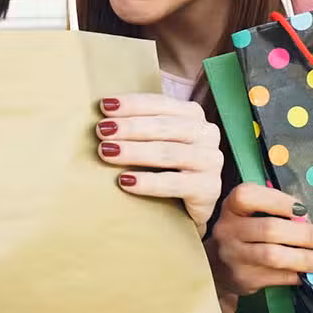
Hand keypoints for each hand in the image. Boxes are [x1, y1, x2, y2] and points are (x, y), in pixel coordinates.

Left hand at [97, 94, 222, 236]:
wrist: (185, 208)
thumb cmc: (163, 167)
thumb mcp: (155, 141)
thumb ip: (139, 125)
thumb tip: (102, 112)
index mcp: (193, 115)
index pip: (161, 104)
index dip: (132, 104)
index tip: (104, 106)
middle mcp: (207, 134)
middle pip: (165, 127)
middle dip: (130, 127)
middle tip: (101, 130)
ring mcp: (211, 161)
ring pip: (169, 153)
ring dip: (134, 151)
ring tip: (106, 152)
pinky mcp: (209, 189)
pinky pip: (175, 183)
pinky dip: (148, 182)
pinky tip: (125, 181)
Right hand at [207, 183, 312, 295]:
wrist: (218, 266)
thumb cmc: (245, 233)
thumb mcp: (251, 215)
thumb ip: (276, 212)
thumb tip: (308, 222)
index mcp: (231, 207)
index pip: (248, 196)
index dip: (278, 201)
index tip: (302, 210)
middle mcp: (228, 230)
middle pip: (269, 229)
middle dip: (304, 234)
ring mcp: (234, 256)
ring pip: (274, 256)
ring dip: (305, 258)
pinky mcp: (244, 278)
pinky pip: (277, 277)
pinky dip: (298, 275)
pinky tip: (310, 273)